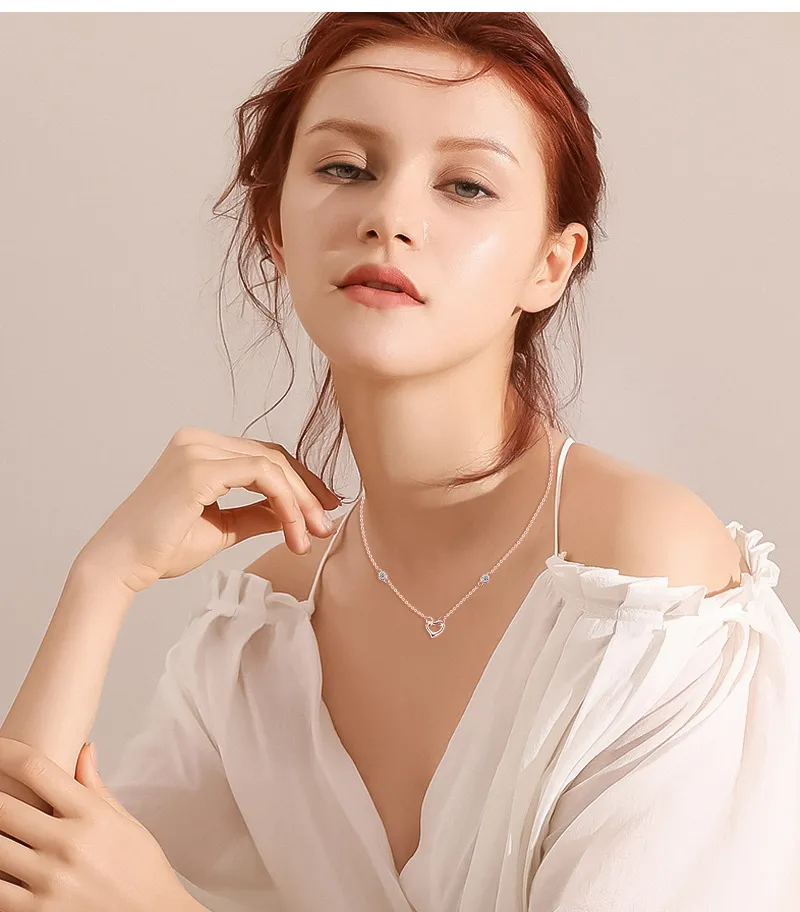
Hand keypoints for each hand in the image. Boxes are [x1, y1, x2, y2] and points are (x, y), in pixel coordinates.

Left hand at [0, 738, 191, 911]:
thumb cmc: (142, 871)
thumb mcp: (125, 822)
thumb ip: (95, 786)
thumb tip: (84, 749)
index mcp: (90, 815)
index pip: (37, 769)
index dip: (6, 753)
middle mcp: (67, 844)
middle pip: (2, 806)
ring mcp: (49, 881)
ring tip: (3, 831)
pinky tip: (2, 867)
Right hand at [74, 425, 341, 593]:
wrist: (122, 565)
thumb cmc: (162, 547)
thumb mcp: (223, 527)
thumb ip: (258, 514)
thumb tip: (296, 514)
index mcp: (200, 447)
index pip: (263, 456)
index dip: (299, 482)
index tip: (322, 511)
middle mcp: (198, 439)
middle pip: (273, 456)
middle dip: (307, 491)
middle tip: (326, 524)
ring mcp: (197, 448)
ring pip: (272, 464)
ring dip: (300, 501)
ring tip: (312, 534)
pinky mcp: (200, 467)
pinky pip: (262, 475)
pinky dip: (286, 502)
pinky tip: (293, 529)